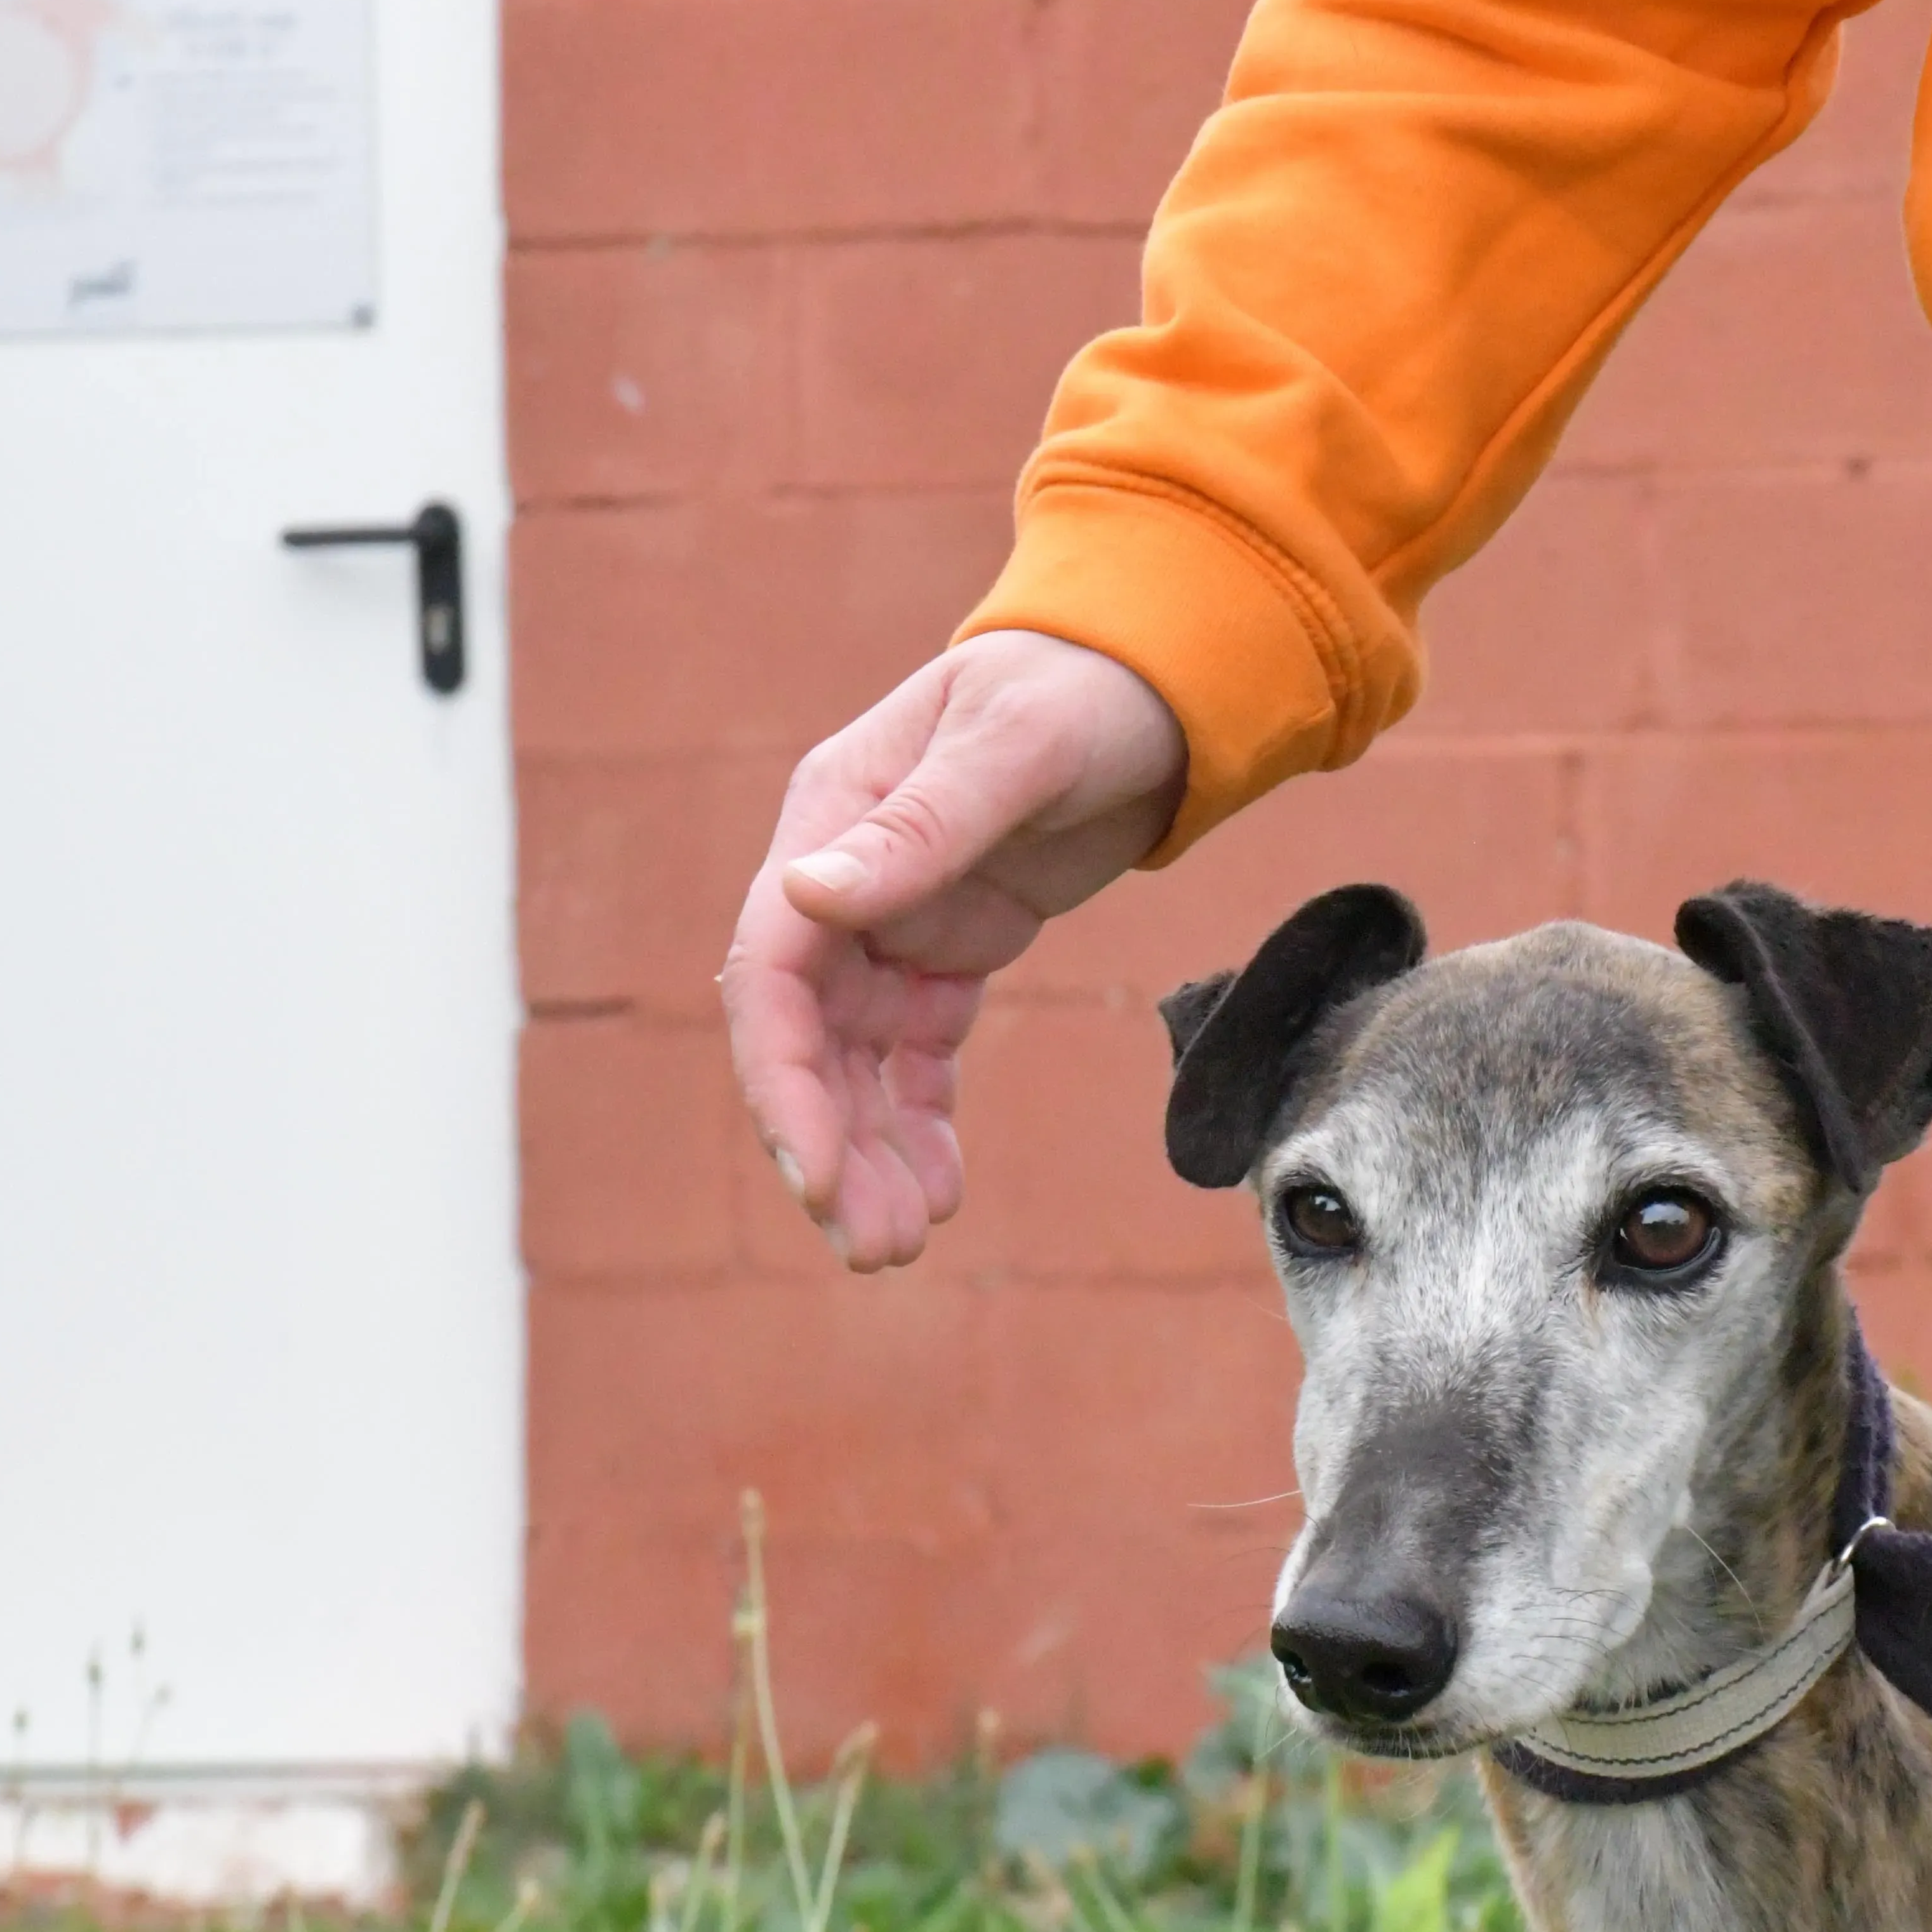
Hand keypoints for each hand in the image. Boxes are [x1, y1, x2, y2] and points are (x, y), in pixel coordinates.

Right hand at [725, 631, 1188, 1268]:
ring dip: (871, 1155)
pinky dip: (920, 1126)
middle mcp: (843, 881)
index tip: (817, 1176)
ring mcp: (890, 923)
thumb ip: (918, 828)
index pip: (775, 975)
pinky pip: (916, 1059)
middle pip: (807, 1039)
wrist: (1157, 683)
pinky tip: (943, 1191)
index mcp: (829, 822)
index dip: (785, 1083)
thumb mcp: (1013, 749)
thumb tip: (807, 894)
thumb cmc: (1082, 690)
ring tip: (903, 1246)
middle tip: (874, 1248)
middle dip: (830, 1147)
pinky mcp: (946, 953)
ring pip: (856, 1065)